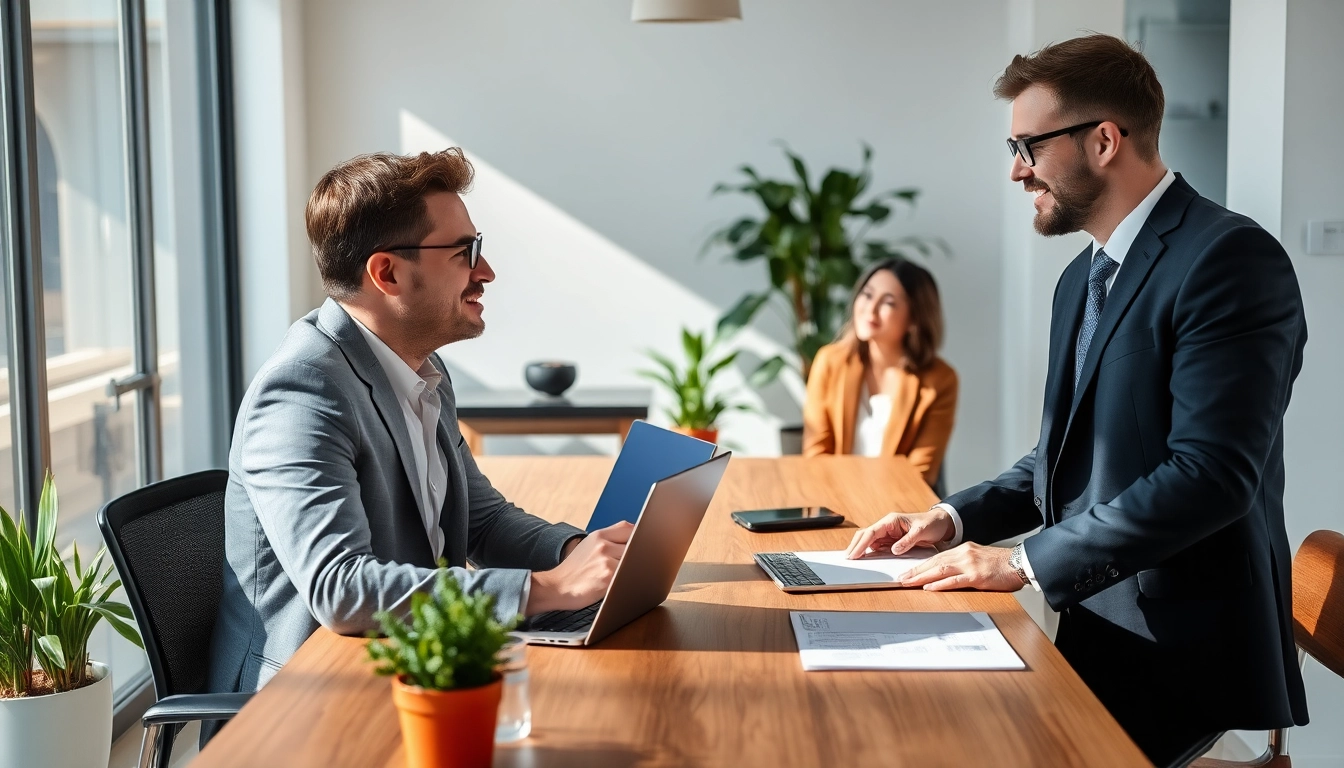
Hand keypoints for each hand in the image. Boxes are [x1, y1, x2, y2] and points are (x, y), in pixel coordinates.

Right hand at [525, 521, 633, 614]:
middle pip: (636, 545)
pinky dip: (629, 580)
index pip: (630, 529)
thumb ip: (610, 538)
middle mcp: (602, 545)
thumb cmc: (574, 570)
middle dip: (640, 555)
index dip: (641, 537)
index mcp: (599, 535)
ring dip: (635, 569)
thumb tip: (637, 535)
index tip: (645, 545)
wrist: (556, 587)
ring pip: (634, 561)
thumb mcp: (588, 545)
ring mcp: (605, 561)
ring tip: (629, 576)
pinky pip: (628, 576)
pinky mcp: (608, 577)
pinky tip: (623, 585)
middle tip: (640, 564)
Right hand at [844, 509, 954, 559]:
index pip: (871, 532)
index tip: (854, 554)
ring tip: (852, 560)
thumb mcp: (921, 531)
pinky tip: (864, 558)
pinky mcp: (890, 540)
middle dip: (855, 546)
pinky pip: (876, 546)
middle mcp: (887, 526)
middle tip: (847, 559)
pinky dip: (868, 551)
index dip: (861, 544)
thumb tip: (894, 550)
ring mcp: (887, 533)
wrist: (941, 523)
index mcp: (891, 521)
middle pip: (865, 535)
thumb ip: (908, 540)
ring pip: (868, 540)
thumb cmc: (931, 524)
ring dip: (860, 549)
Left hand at [898, 543, 1024, 591]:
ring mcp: (970, 564)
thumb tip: (947, 572)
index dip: (920, 565)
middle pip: (934, 562)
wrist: (1020, 563)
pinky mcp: (977, 576)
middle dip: (916, 570)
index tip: (907, 571)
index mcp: (963, 550)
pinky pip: (955, 580)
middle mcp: (964, 554)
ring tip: (908, 582)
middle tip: (901, 578)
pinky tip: (929, 588)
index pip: (936, 557)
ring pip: (940, 569)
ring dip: (922, 577)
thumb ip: (963, 562)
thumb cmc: (1002, 564)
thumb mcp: (978, 557)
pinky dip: (940, 584)